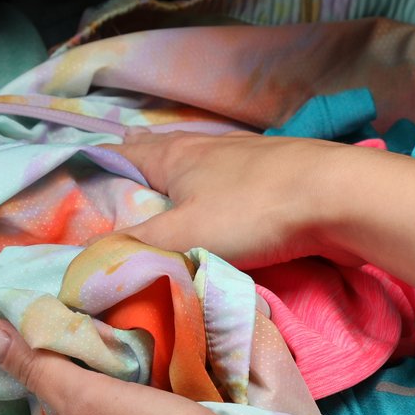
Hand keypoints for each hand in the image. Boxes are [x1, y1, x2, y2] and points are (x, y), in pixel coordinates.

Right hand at [105, 131, 368, 267]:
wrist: (341, 198)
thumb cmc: (253, 211)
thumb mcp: (181, 234)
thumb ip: (131, 249)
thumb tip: (79, 266)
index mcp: (176, 154)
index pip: (122, 153)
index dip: (96, 169)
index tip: (73, 190)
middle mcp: (207, 148)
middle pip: (162, 159)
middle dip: (139, 178)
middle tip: (115, 203)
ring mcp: (246, 162)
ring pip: (199, 174)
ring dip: (180, 190)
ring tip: (162, 213)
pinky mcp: (278, 182)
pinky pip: (232, 192)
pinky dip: (216, 203)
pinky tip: (219, 220)